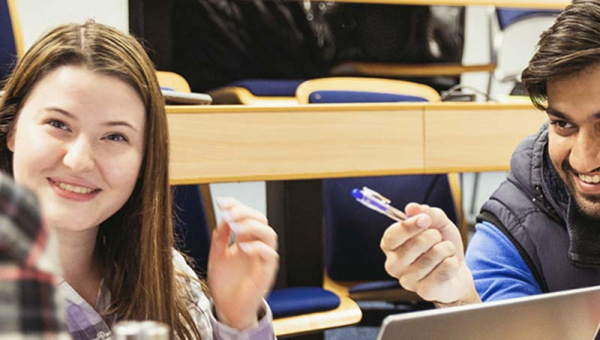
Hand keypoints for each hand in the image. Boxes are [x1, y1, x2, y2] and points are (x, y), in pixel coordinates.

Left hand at [207, 197, 278, 329]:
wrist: (228, 309)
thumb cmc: (225, 284)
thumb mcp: (216, 256)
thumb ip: (220, 238)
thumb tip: (224, 218)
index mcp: (245, 239)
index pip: (246, 216)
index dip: (236, 205)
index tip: (222, 202)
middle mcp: (256, 245)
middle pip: (260, 220)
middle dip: (244, 213)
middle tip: (228, 214)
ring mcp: (263, 258)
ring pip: (269, 234)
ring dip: (252, 227)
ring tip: (235, 228)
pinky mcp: (266, 272)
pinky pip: (269, 254)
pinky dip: (257, 247)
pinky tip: (242, 247)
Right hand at [380, 203, 479, 304]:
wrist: (456, 272)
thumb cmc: (440, 246)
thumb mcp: (437, 224)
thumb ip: (426, 213)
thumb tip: (412, 208)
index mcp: (390, 246)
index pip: (392, 236)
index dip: (409, 226)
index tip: (425, 219)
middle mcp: (393, 265)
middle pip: (415, 244)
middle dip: (434, 236)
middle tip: (438, 238)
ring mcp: (408, 281)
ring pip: (434, 255)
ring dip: (446, 249)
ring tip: (444, 253)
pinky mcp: (425, 291)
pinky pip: (446, 268)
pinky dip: (454, 262)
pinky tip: (449, 266)